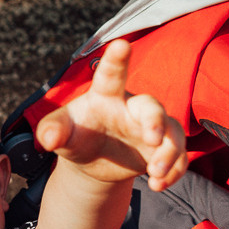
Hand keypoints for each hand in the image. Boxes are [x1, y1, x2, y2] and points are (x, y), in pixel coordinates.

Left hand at [36, 39, 186, 191]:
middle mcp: (133, 107)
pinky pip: (181, 156)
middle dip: (155, 120)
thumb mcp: (59, 133)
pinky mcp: (164, 149)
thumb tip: (48, 138)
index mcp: (106, 95)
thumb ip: (51, 131)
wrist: (92, 161)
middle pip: (151, 105)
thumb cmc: (76, 135)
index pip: (111, 74)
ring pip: (173, 132)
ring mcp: (153, 127)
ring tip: (155, 174)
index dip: (116, 59)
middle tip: (152, 138)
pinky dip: (175, 171)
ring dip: (169, 154)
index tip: (121, 44)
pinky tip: (160, 184)